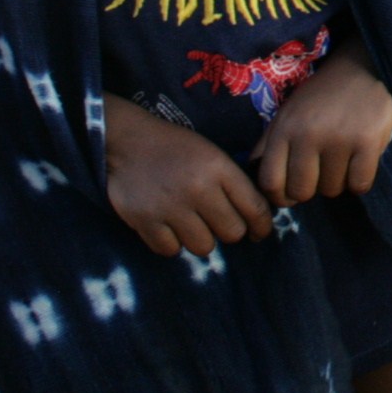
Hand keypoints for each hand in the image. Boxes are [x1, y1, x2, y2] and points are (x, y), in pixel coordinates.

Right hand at [103, 92, 273, 256]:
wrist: (128, 142)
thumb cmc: (177, 149)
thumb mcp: (212, 155)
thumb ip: (233, 183)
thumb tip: (256, 218)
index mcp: (219, 168)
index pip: (255, 208)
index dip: (262, 226)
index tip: (259, 232)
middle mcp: (198, 188)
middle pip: (232, 232)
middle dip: (231, 232)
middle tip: (220, 224)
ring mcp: (170, 206)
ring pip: (204, 246)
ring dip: (201, 239)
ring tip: (193, 224)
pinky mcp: (145, 221)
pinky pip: (171, 250)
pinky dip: (172, 243)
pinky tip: (170, 227)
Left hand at [251, 49, 391, 206]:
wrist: (361, 68)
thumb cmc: (320, 96)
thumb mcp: (287, 114)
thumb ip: (269, 145)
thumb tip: (254, 177)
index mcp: (284, 129)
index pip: (271, 183)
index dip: (279, 197)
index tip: (290, 194)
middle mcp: (309, 135)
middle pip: (302, 192)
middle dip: (310, 189)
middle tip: (319, 173)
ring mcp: (340, 139)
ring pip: (332, 189)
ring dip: (336, 182)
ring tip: (340, 161)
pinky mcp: (368, 142)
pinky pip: (359, 184)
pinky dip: (358, 181)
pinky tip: (358, 164)